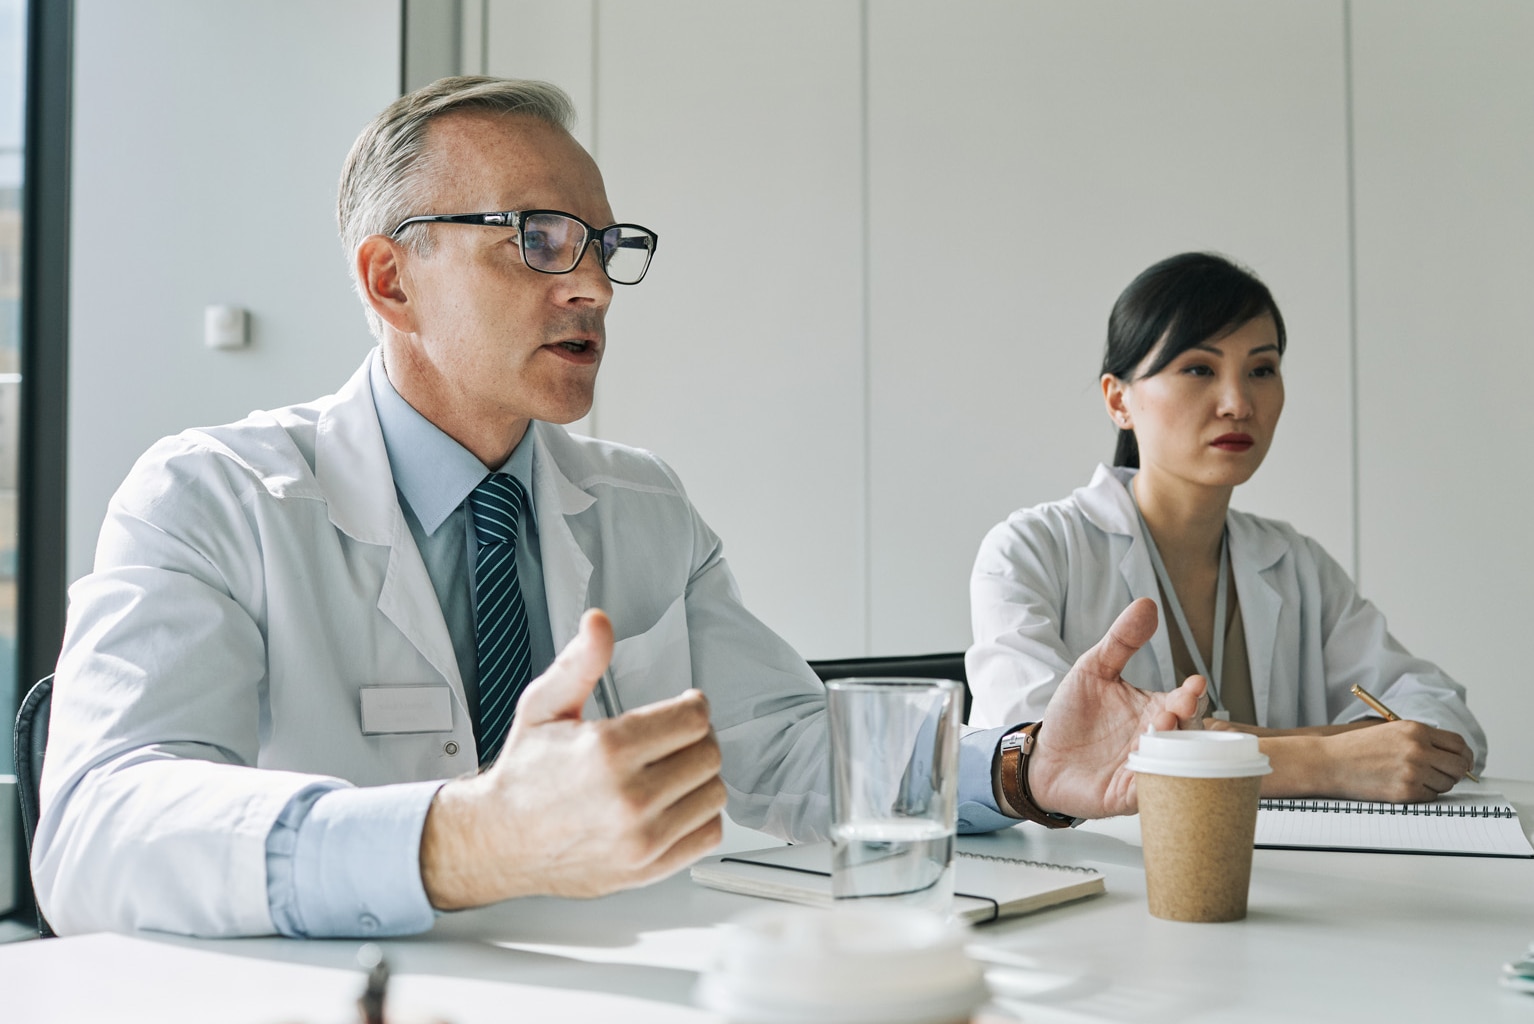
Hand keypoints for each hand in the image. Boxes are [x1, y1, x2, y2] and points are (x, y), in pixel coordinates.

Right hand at [419, 609, 725, 908]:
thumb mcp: (543, 707)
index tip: (683, 707)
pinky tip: (675, 804)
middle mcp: (628, 797)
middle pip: (709, 754)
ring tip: (672, 771)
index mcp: (607, 750)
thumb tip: (599, 623)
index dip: (692, 705)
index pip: (693, 717)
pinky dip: (700, 816)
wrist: (500, 840)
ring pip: (714, 794)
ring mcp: (641, 838)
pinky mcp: (648, 868)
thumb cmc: (524, 775)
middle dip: (697, 738)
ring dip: (700, 778)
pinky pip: (708, 834)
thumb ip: (580, 663)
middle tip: (676, 738)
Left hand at [1025, 598, 1206, 818]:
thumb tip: (1147, 604)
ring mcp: (1145, 768)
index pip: (1185, 701)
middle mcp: (1156, 740)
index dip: (1192, 694)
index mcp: (1155, 709)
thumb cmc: (1073, 715)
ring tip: (1159, 730)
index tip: (1193, 685)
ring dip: (1170, 749)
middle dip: (1186, 721)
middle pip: (1186, 733)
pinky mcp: (1128, 795)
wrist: (1042, 756)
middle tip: (1176, 708)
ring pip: (1172, 763)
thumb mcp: (1094, 669)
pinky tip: (1148, 769)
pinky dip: (1153, 782)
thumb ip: (1121, 640)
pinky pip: (1150, 791)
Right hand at [1280, 720, 1472, 801]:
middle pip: (1458, 766)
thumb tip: (1454, 756)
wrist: (1329, 763)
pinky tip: (1403, 786)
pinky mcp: (1406, 792)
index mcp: (1415, 730)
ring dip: (1436, 784)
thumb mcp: (1391, 731)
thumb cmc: (1357, 748)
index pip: (1458, 744)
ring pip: (1446, 784)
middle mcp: (1418, 749)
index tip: (1464, 762)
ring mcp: (1413, 771)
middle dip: (1455, 772)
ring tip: (1413, 778)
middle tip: (1445, 775)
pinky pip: (1430, 797)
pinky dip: (1422, 794)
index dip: (1464, 755)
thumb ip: (1422, 739)